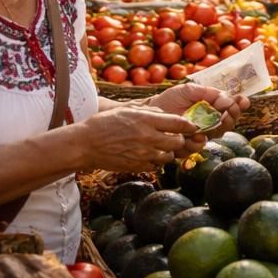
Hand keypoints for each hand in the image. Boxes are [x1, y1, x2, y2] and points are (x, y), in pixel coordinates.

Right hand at [80, 106, 200, 172]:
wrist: (86, 144)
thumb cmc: (105, 123)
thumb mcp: (128, 110)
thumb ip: (150, 112)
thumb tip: (167, 115)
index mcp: (146, 120)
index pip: (179, 123)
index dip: (189, 126)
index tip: (192, 127)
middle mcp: (147, 137)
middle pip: (177, 142)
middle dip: (179, 140)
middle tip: (174, 138)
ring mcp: (143, 154)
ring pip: (169, 157)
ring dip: (168, 152)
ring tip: (159, 148)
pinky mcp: (137, 167)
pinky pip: (156, 167)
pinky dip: (155, 162)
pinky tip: (147, 156)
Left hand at [148, 83, 249, 144]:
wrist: (149, 113)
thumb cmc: (169, 100)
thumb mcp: (189, 90)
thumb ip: (208, 93)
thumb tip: (228, 99)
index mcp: (211, 106)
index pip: (231, 107)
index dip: (240, 104)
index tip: (242, 101)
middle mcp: (209, 121)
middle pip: (229, 122)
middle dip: (232, 116)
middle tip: (230, 111)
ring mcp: (200, 134)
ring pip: (217, 134)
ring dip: (219, 128)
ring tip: (216, 121)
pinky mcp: (188, 146)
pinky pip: (198, 147)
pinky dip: (199, 142)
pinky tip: (196, 136)